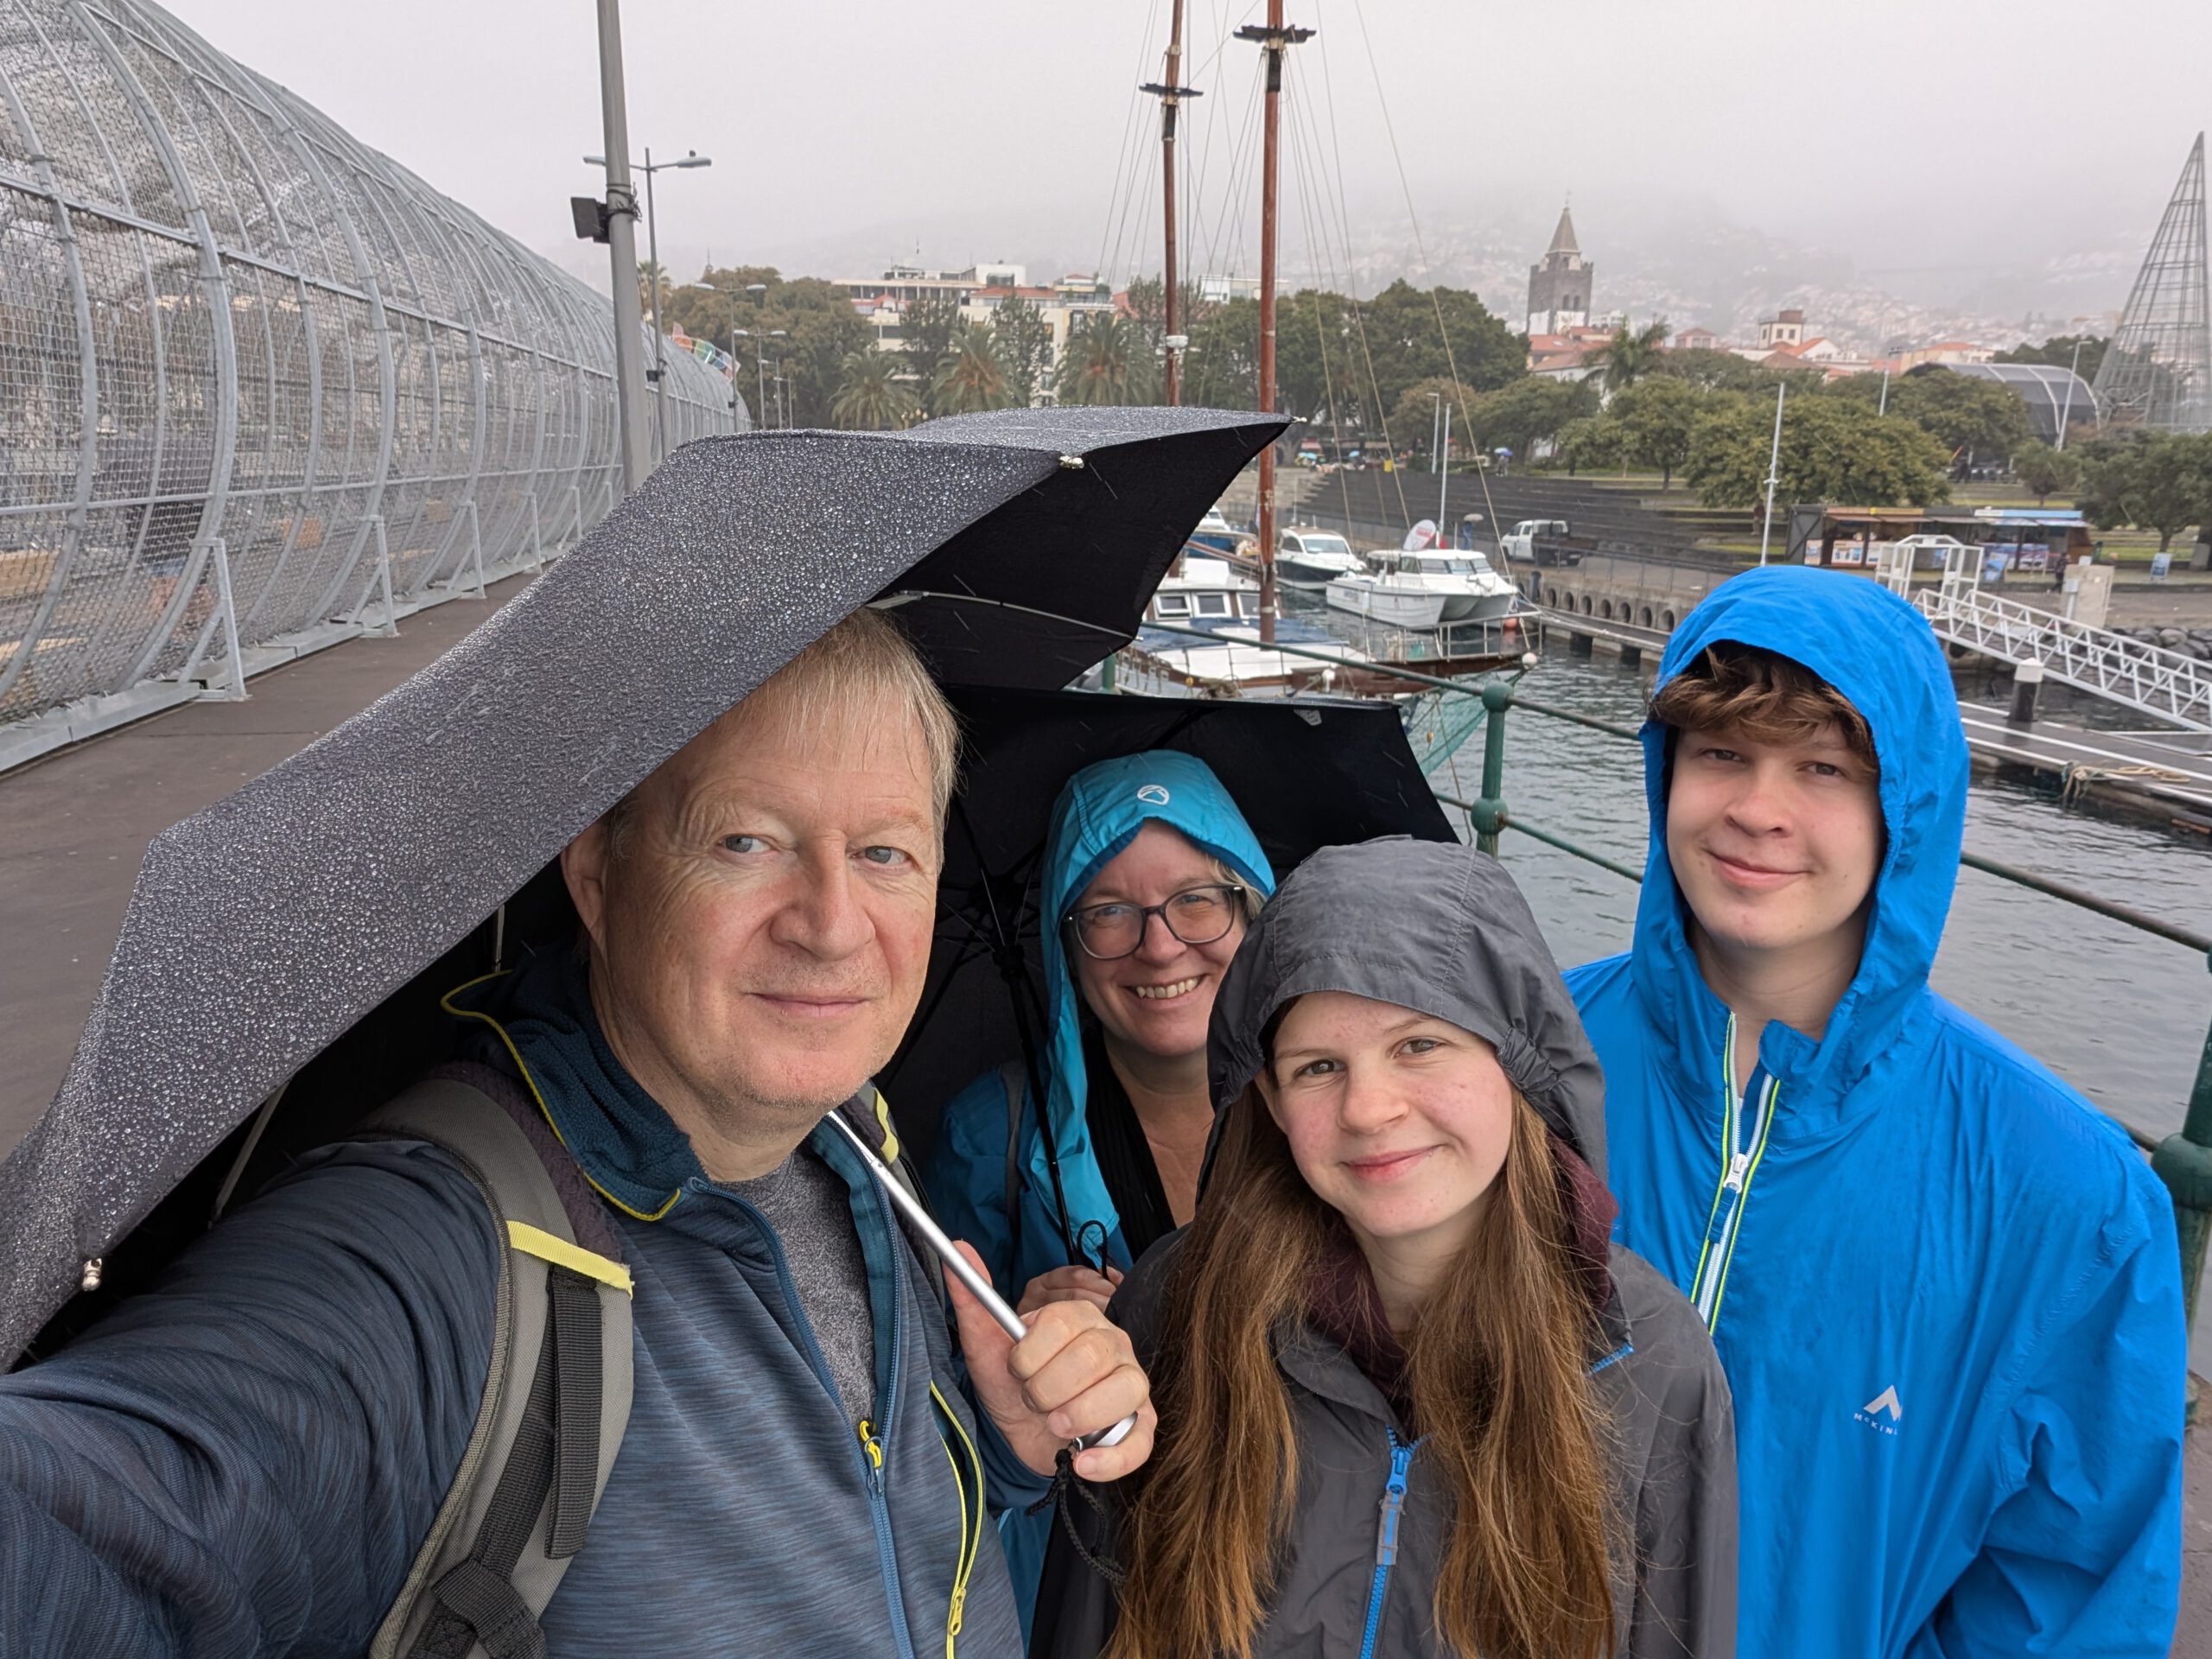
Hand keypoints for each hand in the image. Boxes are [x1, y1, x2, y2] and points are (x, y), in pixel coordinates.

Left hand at [948, 1241, 1154, 1480]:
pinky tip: (1080, 1460)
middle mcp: (1114, 1344)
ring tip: (1054, 1425)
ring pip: (1122, 1392)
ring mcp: (1132, 1385)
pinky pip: (1139, 1441)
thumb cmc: (1010, 1385)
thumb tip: (958, 1249)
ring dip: (1075, 1417)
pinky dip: (1108, 1458)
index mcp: (1081, 1318)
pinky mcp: (1140, 1427)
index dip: (1031, 1354)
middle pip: (1092, 1356)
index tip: (1016, 1369)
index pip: (1063, 1322)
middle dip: (1047, 1389)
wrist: (1019, 1434)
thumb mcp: (985, 1345)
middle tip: (1033, 1400)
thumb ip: (974, 1297)